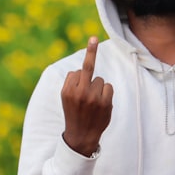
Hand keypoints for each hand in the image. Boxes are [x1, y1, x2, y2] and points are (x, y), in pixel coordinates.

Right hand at [61, 37, 113, 156]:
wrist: (81, 137)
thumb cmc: (75, 114)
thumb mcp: (67, 99)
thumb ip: (73, 84)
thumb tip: (82, 67)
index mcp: (66, 91)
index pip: (75, 72)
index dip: (78, 77)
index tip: (85, 51)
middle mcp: (79, 92)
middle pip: (88, 67)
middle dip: (90, 51)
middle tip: (93, 38)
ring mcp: (92, 97)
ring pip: (100, 79)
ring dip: (98, 88)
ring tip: (93, 102)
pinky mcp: (105, 102)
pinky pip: (108, 87)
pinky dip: (106, 93)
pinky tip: (100, 104)